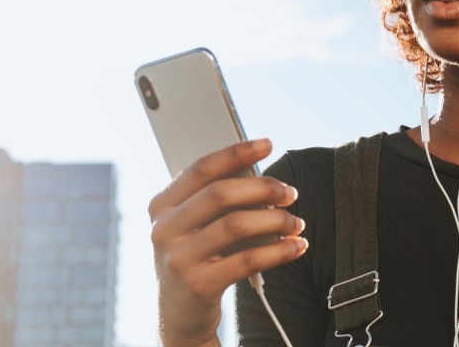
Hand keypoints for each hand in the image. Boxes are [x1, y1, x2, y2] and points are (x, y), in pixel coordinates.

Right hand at [148, 138, 306, 346]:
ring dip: (276, 219)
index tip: (267, 144)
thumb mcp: (195, 226)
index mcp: (161, 205)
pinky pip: (247, 260)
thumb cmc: (198, 257)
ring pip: (236, 224)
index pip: (201, 168)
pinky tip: (296, 246)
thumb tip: (262, 175)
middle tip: (291, 193)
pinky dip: (279, 250)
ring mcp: (177, 259)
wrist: (181, 315)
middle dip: (264, 187)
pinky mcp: (198, 286)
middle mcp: (163, 229)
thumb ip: (217, 199)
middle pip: (221, 193)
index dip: (236, 152)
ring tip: (295, 222)